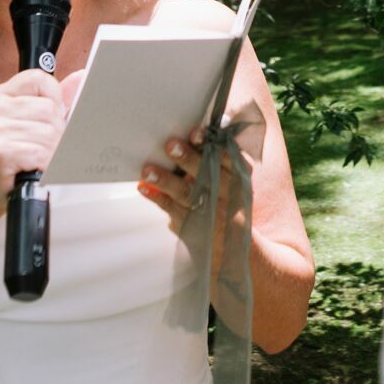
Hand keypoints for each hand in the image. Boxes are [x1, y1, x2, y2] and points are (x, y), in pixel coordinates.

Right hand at [0, 69, 66, 215]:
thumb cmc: (13, 157)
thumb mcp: (34, 122)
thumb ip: (57, 99)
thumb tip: (81, 76)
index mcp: (1, 95)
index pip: (40, 79)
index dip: (54, 100)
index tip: (46, 121)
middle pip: (49, 109)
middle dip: (55, 133)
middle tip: (41, 149)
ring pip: (48, 133)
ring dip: (50, 152)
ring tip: (37, 160)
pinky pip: (39, 152)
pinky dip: (43, 164)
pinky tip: (33, 169)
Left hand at [139, 125, 242, 273]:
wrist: (235, 251)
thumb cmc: (228, 203)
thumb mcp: (234, 182)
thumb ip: (217, 157)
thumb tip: (190, 132)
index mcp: (239, 177)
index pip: (227, 157)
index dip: (212, 144)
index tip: (196, 132)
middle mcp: (228, 194)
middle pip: (207, 174)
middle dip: (188, 159)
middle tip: (170, 145)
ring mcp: (211, 213)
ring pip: (187, 194)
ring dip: (166, 180)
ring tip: (148, 170)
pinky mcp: (193, 228)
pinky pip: (173, 211)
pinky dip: (158, 199)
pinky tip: (144, 188)